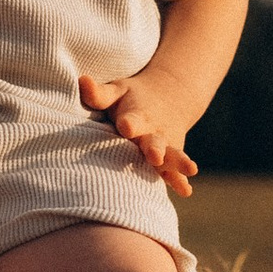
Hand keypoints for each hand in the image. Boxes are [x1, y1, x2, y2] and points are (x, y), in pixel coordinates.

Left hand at [79, 69, 198, 196]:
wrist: (168, 97)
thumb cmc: (130, 98)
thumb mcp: (116, 91)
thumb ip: (99, 93)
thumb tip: (82, 80)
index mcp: (136, 115)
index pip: (132, 119)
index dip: (130, 123)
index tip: (126, 126)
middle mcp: (152, 132)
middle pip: (154, 141)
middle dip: (155, 148)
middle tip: (155, 155)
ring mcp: (164, 146)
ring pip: (171, 155)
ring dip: (177, 163)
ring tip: (189, 169)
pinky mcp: (169, 159)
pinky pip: (174, 171)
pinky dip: (180, 180)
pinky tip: (186, 191)